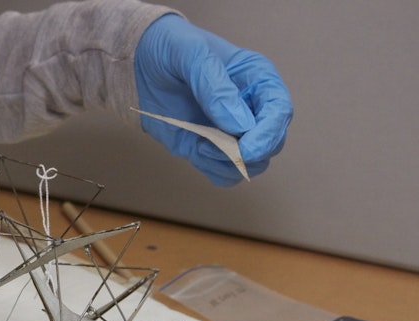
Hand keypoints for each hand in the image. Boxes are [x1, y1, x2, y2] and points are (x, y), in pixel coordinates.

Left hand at [135, 14, 292, 185]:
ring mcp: (231, 131)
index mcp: (257, 79)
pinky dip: (214, 170)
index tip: (245, 148)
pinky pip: (225, 173)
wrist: (139, 63)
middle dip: (248, 153)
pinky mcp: (210, 148)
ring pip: (251, 164)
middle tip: (212, 146)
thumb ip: (214, 85)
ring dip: (228, 164)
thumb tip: (239, 125)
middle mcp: (251, 108)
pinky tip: (195, 151)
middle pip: (271, 143)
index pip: (279, 111)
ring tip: (200, 146)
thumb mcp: (190, 53)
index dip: (268, 134)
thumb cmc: (170, 48)